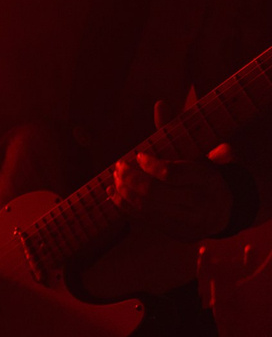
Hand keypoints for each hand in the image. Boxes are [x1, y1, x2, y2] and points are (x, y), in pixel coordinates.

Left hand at [110, 101, 235, 240]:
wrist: (225, 208)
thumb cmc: (204, 174)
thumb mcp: (195, 151)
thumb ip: (175, 130)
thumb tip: (160, 104)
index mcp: (207, 179)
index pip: (173, 174)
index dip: (151, 165)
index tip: (138, 156)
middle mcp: (199, 203)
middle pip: (156, 193)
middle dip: (132, 179)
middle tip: (119, 167)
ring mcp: (188, 221)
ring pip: (148, 208)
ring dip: (125, 192)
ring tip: (115, 178)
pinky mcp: (176, 232)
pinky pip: (146, 220)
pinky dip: (125, 206)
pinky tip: (112, 193)